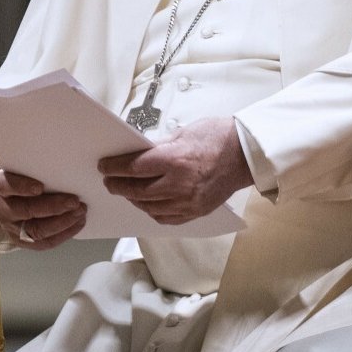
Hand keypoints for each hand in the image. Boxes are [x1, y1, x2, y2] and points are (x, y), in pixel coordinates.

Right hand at [0, 169, 86, 250]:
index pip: (6, 185)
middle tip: (74, 201)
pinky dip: (64, 233)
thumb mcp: (23, 169)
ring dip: (62, 222)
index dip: (22, 187)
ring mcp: (11, 227)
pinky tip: (78, 223)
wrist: (11, 198)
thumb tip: (65, 165)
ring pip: (36, 230)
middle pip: (25, 210)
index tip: (39, 187)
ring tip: (80, 212)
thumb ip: (37, 168)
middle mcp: (2, 208)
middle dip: (53, 207)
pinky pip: (44, 243)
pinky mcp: (23, 242)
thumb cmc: (23, 178)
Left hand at [98, 116, 252, 224]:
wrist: (247, 154)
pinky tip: (147, 204)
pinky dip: (153, 212)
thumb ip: (161, 146)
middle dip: (119, 185)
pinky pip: (166, 218)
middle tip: (109, 181)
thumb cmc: (219, 137)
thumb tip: (141, 155)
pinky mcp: (196, 211)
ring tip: (127, 191)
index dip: (115, 168)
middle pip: (137, 190)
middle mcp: (179, 184)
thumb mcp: (184, 132)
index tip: (105, 167)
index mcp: (175, 160)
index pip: (134, 168)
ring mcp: (188, 201)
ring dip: (134, 199)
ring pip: (150, 207)